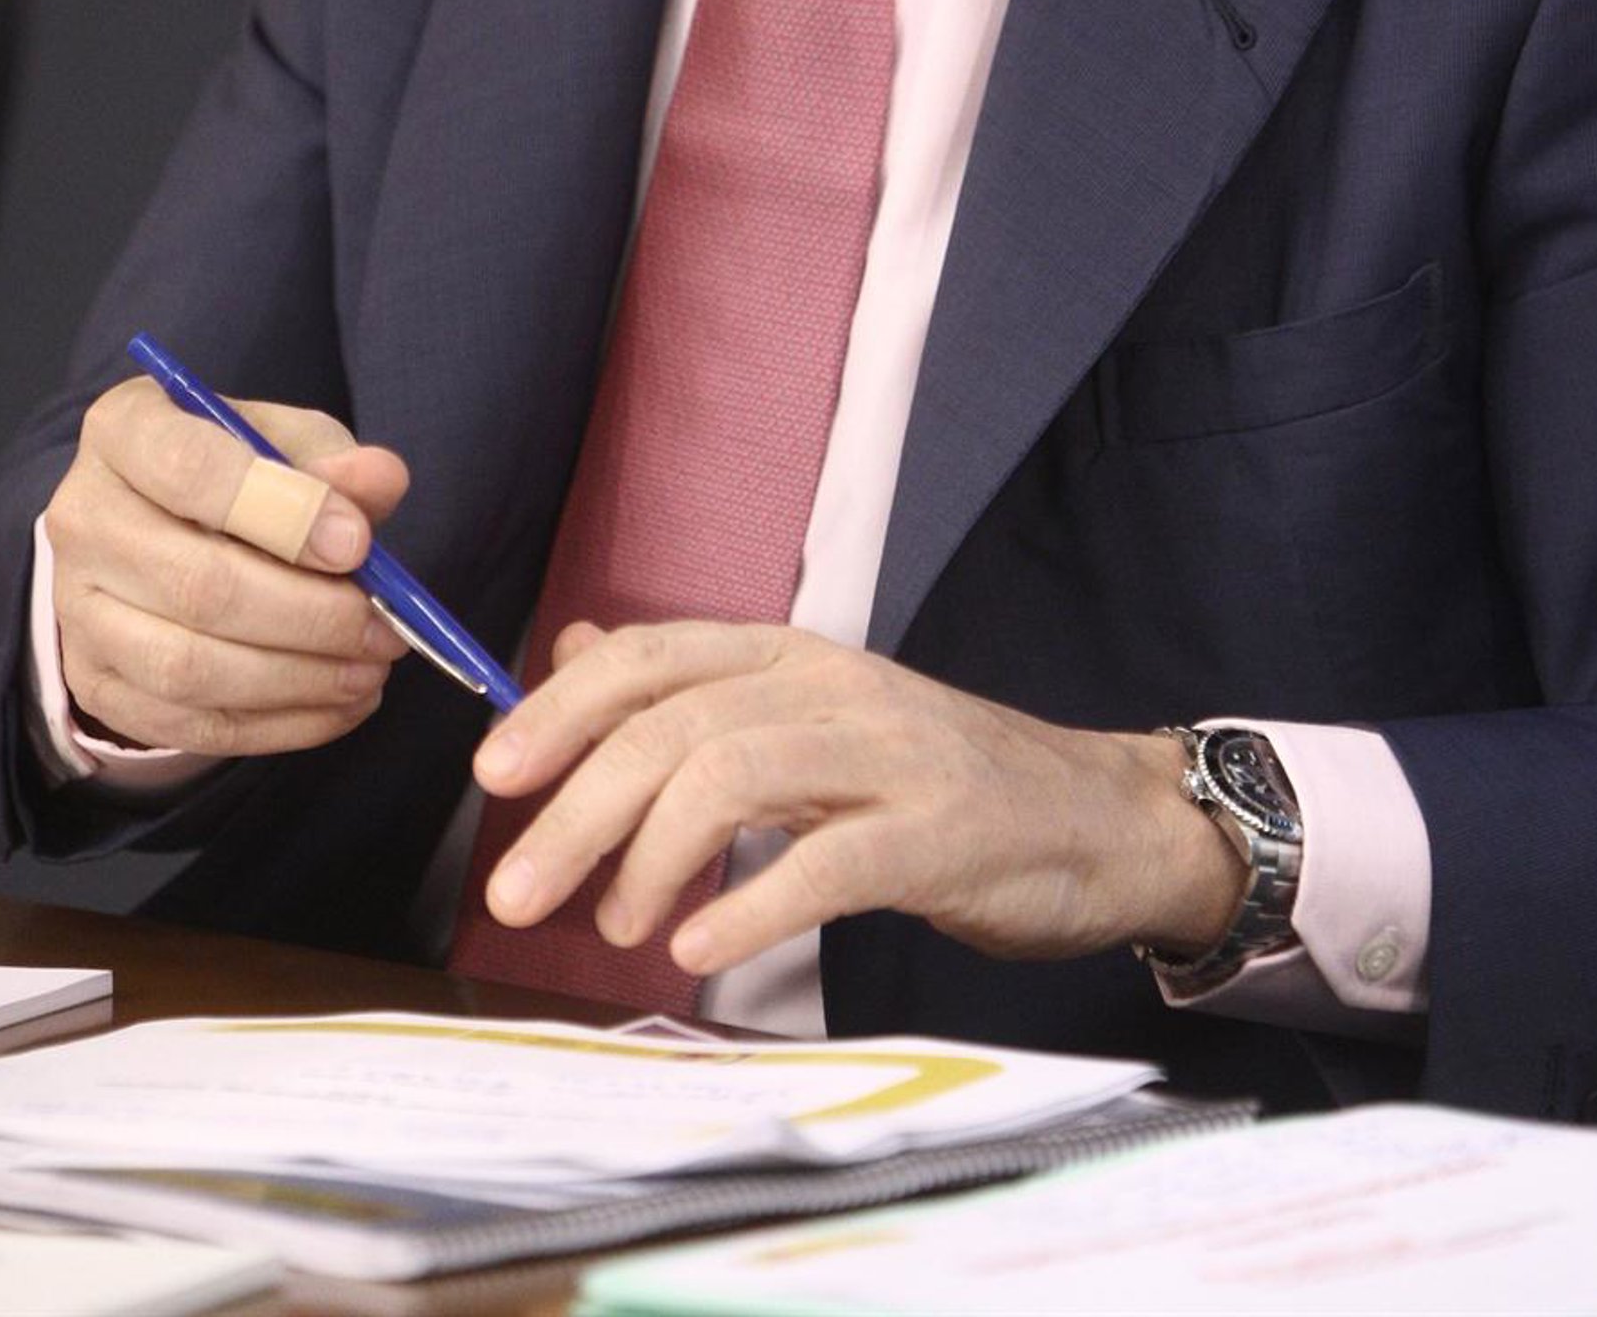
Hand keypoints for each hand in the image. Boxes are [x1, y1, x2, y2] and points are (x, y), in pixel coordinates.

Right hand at [44, 378, 410, 759]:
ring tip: (370, 669)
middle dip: (310, 615)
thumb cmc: (231, 471)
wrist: (156, 524)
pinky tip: (339, 705)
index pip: (190, 469)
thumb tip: (380, 480)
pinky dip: (278, 725)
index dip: (284, 511)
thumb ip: (330, 458)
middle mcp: (82, 520)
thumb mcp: (281, 439)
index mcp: (123, 433)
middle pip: (198, 585)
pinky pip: (188, 725)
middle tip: (385, 628)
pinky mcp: (95, 683)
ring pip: (189, 669)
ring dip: (298, 679)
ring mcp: (76, 611)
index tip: (358, 544)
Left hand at [470, 622, 1245, 979]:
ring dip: (648, 856)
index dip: (563, 706)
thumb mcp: (811, 719)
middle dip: (578, 805)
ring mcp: (889, 753)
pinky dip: (749, 904)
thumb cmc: (941, 784)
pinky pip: (827, 860)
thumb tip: (577, 652)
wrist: (1101, 819)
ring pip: (734, 772)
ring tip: (613, 926)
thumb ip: (698, 690)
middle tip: (515, 891)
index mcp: (791, 655)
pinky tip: (696, 944)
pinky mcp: (940, 832)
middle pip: (675, 722)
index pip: (653, 656)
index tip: (495, 775)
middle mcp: (831, 685)